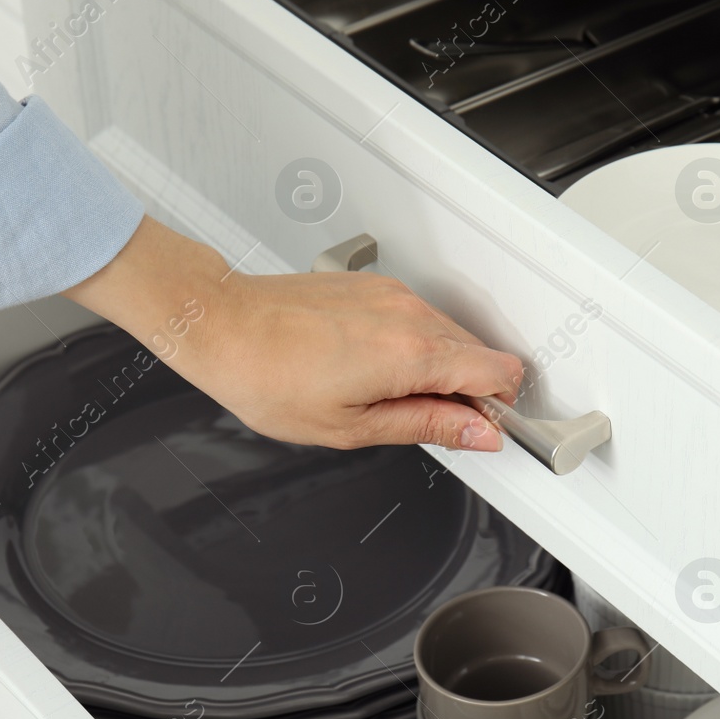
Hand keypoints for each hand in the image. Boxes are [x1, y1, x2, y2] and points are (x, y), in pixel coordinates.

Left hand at [64, 216, 522, 450]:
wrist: (219, 324)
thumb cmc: (267, 377)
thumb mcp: (351, 427)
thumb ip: (428, 426)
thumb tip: (480, 432)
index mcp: (411, 355)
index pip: (500, 372)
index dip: (498, 407)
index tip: (478, 428)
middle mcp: (410, 315)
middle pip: (479, 354)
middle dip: (466, 391)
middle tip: (420, 420)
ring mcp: (393, 294)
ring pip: (450, 335)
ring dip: (437, 367)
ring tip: (384, 394)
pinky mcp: (375, 285)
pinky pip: (419, 318)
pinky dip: (412, 345)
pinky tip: (369, 366)